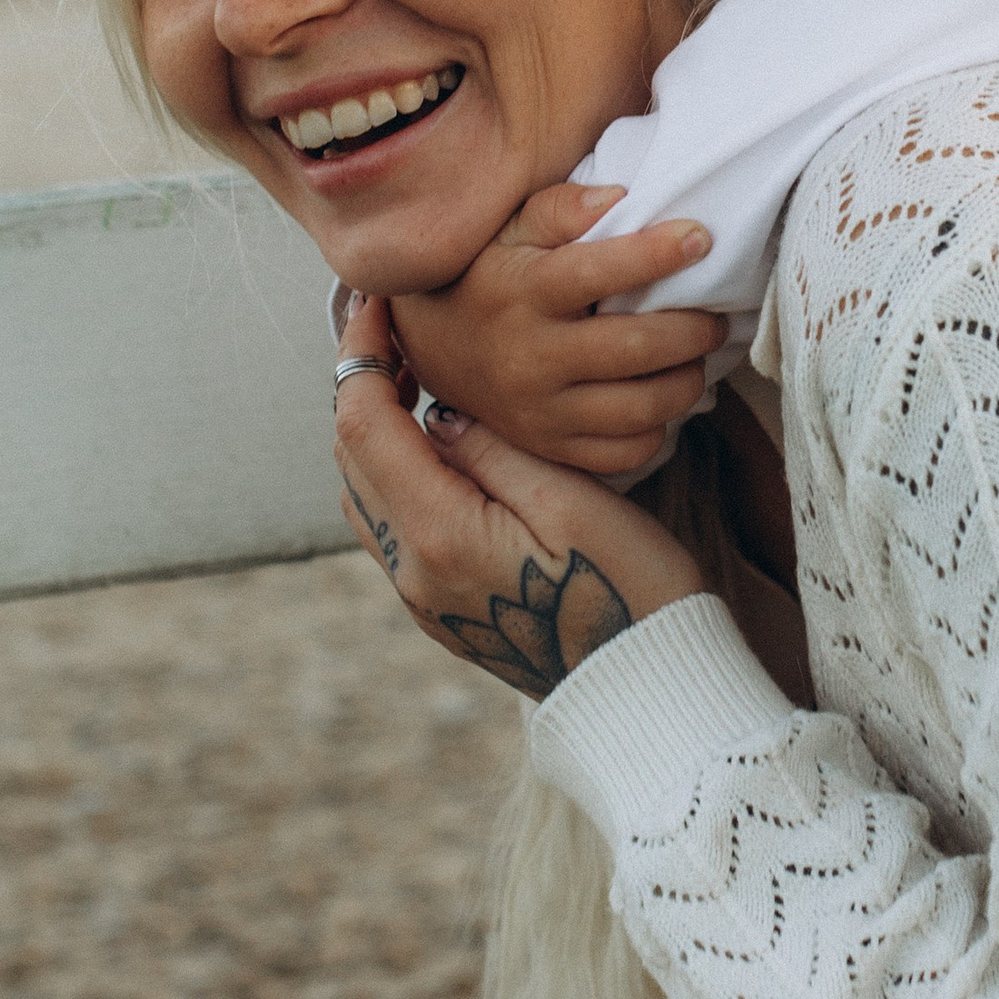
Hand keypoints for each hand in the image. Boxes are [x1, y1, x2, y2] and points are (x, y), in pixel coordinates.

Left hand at [332, 298, 702, 697]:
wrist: (648, 691)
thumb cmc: (632, 592)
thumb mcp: (575, 503)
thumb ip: (494, 451)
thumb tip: (438, 414)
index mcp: (439, 535)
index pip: (364, 425)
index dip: (363, 356)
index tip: (386, 307)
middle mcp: (411, 572)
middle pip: (351, 458)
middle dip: (364, 387)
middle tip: (404, 333)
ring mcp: (421, 599)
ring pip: (363, 495)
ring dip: (376, 433)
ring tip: (421, 383)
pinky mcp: (441, 613)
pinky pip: (390, 528)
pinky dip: (398, 475)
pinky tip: (444, 451)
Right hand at [389, 183, 726, 477]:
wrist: (428, 347)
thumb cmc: (485, 274)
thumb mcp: (505, 229)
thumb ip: (557, 208)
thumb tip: (618, 197)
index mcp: (523, 292)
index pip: (599, 272)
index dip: (659, 254)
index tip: (700, 239)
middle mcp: (532, 356)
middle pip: (636, 349)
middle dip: (694, 330)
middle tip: (715, 317)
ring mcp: (540, 410)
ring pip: (640, 409)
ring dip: (686, 381)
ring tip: (694, 358)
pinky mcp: (550, 447)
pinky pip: (624, 453)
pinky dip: (656, 428)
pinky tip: (658, 398)